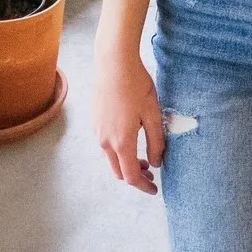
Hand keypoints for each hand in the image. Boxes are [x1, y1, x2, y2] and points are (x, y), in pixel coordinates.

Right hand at [94, 47, 165, 194]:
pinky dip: (118, 151)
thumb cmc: (136, 85)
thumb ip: (156, 142)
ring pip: (111, 159)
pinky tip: (131, 139)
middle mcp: (105, 141)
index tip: (155, 189)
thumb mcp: (153, 114)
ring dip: (126, 163)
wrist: (113, 62)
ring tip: (143, 158)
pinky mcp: (95, 121)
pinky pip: (106, 146)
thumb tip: (156, 163)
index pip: (131, 177)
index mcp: (121, 142)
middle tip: (151, 174)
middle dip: (135, 177)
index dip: (144, 187)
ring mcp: (97, 131)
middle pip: (118, 171)